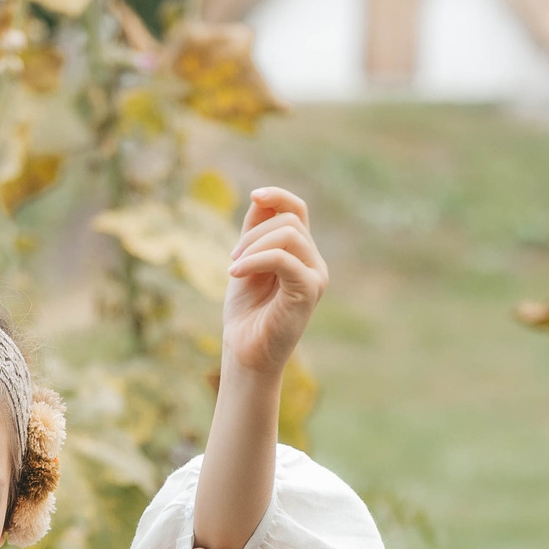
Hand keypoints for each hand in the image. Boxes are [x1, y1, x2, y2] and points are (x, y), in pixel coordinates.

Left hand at [222, 188, 327, 379]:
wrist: (246, 352)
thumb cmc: (246, 312)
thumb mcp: (246, 261)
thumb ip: (255, 231)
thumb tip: (260, 198)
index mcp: (300, 254)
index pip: (297, 210)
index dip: (278, 196)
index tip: (254, 195)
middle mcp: (313, 263)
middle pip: (290, 220)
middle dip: (253, 232)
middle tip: (232, 258)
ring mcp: (315, 276)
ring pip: (289, 234)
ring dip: (253, 245)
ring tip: (234, 267)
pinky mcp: (310, 291)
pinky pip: (285, 258)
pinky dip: (256, 259)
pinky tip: (235, 272)